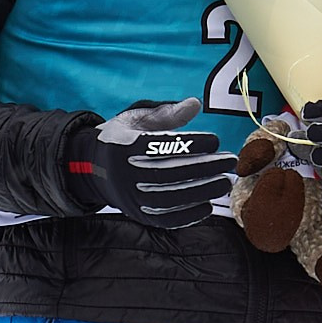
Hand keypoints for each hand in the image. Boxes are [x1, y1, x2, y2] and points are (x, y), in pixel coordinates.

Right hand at [66, 98, 238, 229]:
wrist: (91, 169)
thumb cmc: (122, 139)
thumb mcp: (136, 120)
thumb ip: (166, 114)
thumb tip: (195, 104)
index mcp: (122, 146)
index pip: (158, 145)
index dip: (188, 144)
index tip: (215, 140)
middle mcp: (124, 174)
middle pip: (167, 173)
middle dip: (203, 168)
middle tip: (229, 161)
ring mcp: (130, 197)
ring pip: (168, 198)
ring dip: (201, 192)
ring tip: (225, 182)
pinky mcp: (137, 214)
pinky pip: (164, 219)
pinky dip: (187, 215)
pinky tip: (208, 205)